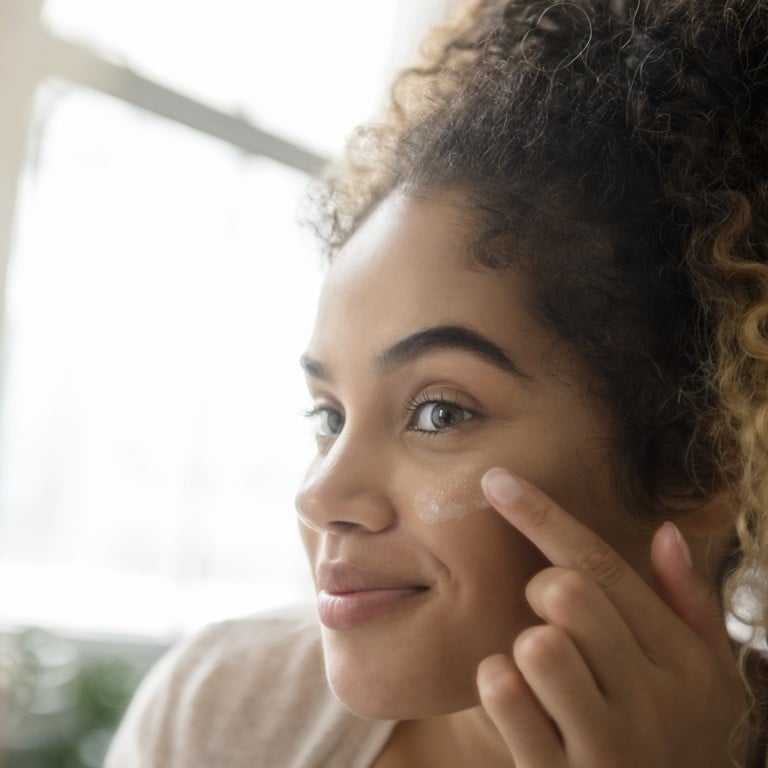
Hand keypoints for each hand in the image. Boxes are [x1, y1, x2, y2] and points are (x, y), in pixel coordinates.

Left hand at [476, 467, 746, 767]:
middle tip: (549, 620)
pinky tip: (518, 702)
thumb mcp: (706, 681)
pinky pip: (506, 695)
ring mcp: (608, 745)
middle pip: (567, 591)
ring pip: (536, 642)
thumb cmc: (675, 744)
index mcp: (684, 662)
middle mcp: (652, 699)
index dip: (542, 515)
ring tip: (542, 673)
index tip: (496, 480)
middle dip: (541, 591)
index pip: (603, 566)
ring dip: (523, 647)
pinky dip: (497, 684)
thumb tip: (666, 531)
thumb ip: (689, 605)